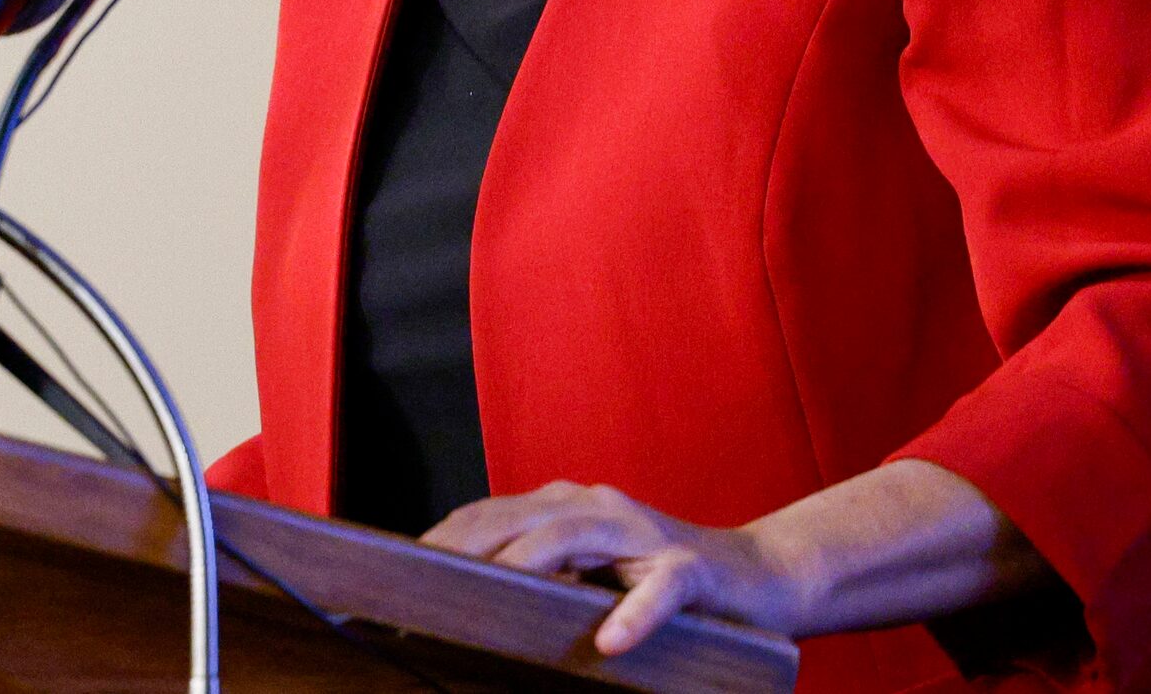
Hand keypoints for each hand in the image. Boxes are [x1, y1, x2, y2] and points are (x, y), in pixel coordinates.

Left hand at [420, 481, 811, 655]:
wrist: (757, 577)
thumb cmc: (657, 583)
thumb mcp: (587, 578)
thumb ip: (538, 578)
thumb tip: (463, 604)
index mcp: (563, 509)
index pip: (484, 516)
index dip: (439, 538)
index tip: (393, 571)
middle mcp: (594, 507)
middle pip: (512, 519)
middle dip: (460, 549)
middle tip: (415, 585)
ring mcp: (641, 533)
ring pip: (569, 539)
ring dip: (524, 567)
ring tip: (481, 598)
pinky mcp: (689, 569)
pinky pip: (658, 591)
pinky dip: (633, 615)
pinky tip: (610, 643)